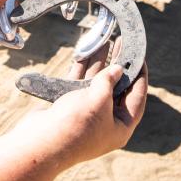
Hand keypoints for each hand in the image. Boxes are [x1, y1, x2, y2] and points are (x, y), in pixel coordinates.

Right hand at [12, 42, 147, 167]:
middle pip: (116, 88)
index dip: (140, 77)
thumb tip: (118, 70)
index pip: (136, 98)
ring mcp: (86, 113)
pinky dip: (83, 67)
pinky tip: (85, 50)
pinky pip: (80, 82)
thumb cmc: (76, 124)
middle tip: (122, 43)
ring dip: (101, 62)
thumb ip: (109, 81)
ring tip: (106, 39)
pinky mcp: (69, 105)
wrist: (41, 140)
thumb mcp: (99, 99)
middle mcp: (105, 121)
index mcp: (120, 127)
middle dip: (118, 65)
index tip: (140, 57)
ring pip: (96, 82)